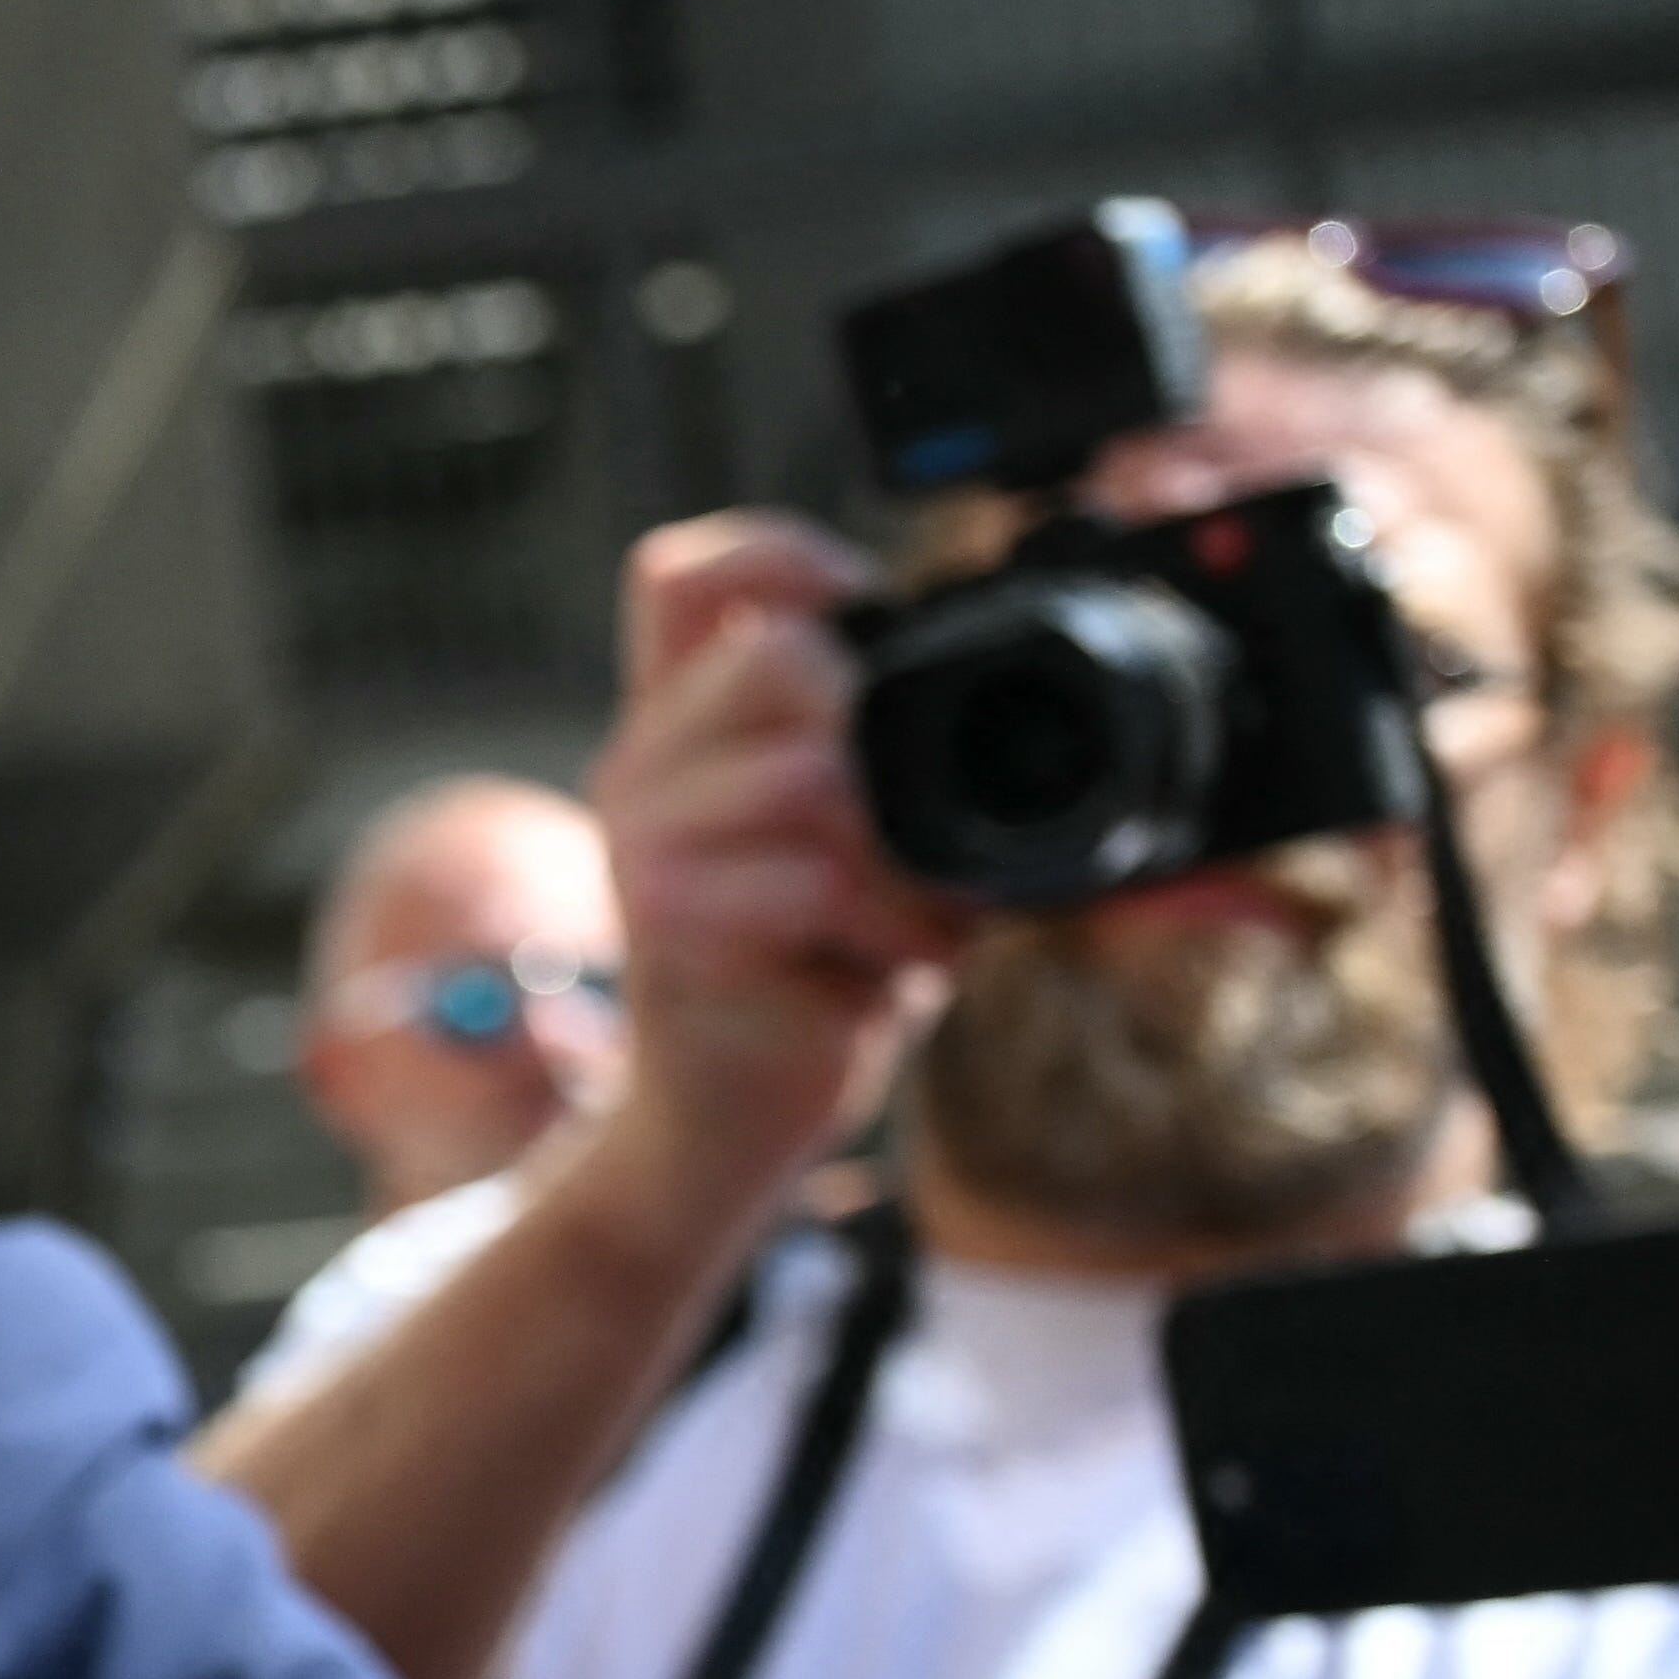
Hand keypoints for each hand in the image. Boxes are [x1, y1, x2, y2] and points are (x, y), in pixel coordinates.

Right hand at [585, 517, 954, 1214]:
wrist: (728, 1119)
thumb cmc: (812, 967)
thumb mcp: (857, 837)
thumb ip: (892, 752)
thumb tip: (1037, 694)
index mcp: (676, 724)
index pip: (681, 576)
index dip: (782, 558)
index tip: (868, 614)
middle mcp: (640, 768)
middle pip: (776, 655)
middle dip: (886, 730)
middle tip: (920, 823)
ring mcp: (644, 849)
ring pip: (810, 774)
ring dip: (909, 850)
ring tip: (923, 914)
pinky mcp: (674, 933)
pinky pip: (817, 884)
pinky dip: (894, 924)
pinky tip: (898, 962)